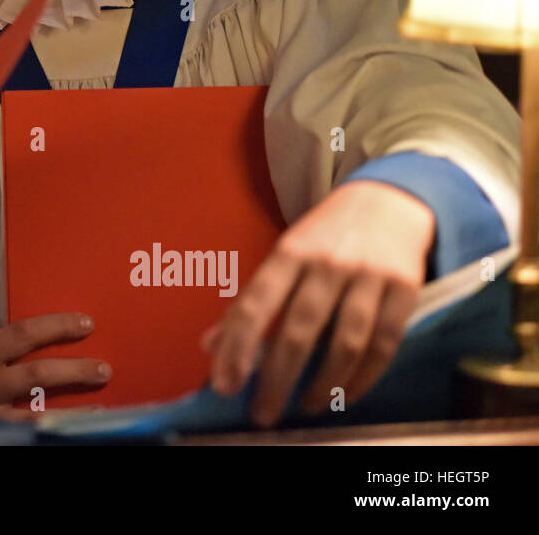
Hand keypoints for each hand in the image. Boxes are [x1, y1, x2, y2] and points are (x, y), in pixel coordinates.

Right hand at [0, 313, 110, 423]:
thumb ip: (3, 353)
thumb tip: (50, 342)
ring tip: (100, 410)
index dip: (56, 326)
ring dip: (72, 412)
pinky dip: (48, 430)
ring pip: (35, 414)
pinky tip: (69, 431)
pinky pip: (23, 434)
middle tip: (104, 369)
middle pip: (36, 374)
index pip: (22, 334)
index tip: (87, 323)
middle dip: (75, 370)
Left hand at [204, 180, 434, 426]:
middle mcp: (327, 263)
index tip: (225, 385)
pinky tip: (344, 395)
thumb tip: (210, 346)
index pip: (256, 305)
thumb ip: (250, 301)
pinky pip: (383, 345)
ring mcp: (369, 276)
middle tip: (262, 413)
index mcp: (288, 252)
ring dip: (322, 384)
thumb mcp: (283, 255)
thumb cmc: (325, 236)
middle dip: (277, 379)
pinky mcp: (405, 289)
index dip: (238, 347)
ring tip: (304, 406)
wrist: (389, 201)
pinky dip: (363, 378)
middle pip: (299, 330)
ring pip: (345, 343)